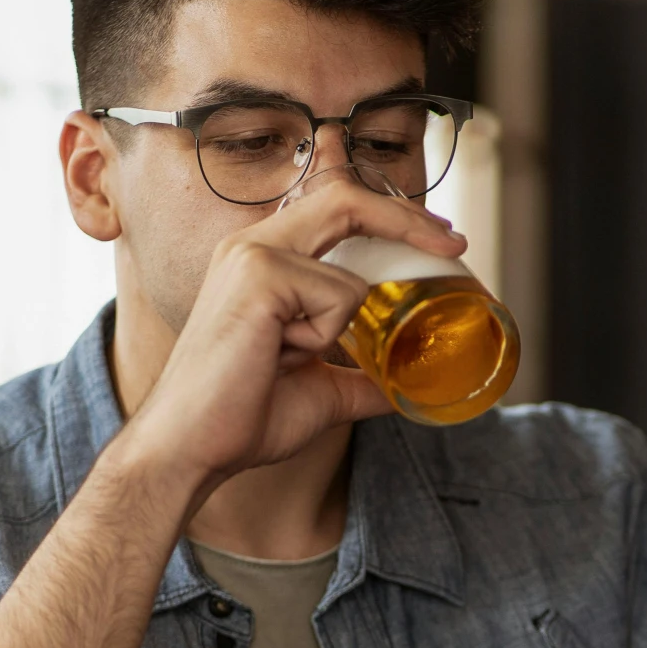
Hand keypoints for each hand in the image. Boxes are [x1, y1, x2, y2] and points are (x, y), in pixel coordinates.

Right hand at [122, 175, 467, 486]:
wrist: (192, 448)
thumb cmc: (241, 417)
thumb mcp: (320, 391)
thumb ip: (361, 377)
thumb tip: (406, 388)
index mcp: (263, 259)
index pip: (336, 208)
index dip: (391, 215)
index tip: (440, 239)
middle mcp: (253, 243)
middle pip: (346, 200)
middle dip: (407, 219)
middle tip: (454, 245)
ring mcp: (253, 254)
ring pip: (350, 279)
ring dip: (336, 332)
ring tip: (283, 359)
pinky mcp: (260, 275)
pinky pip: (339, 299)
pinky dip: (323, 338)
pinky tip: (276, 356)